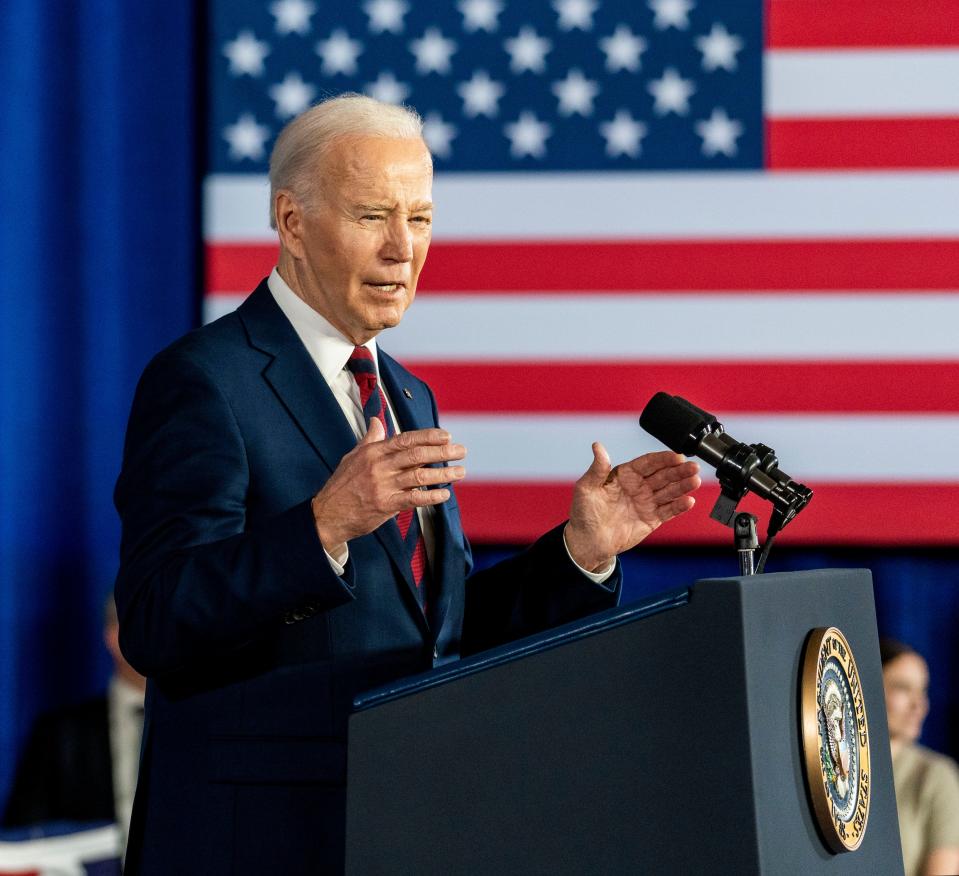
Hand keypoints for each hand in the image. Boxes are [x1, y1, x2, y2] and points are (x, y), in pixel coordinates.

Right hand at [311, 418, 466, 552]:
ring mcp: (382, 486)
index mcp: (373, 452)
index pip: (405, 439)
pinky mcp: (385, 505)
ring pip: (419, 475)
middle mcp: (379, 466)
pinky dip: (431, 496)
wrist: (326, 514)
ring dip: (443, 473)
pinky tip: (445, 494)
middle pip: (416, 454)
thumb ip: (369, 440)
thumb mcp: (352, 457)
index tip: (446, 435)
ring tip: (460, 471)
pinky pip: (413, 499)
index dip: (428, 436)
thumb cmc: (341, 485)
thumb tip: (377, 421)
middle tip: (460, 451)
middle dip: (442, 451)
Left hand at [564, 445, 699, 571]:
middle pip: (663, 475)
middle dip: (678, 470)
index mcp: (625, 474)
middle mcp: (639, 486)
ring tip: (695, 481)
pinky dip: (679, 506)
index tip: (676, 456)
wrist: (587, 542)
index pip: (647, 463)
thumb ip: (597, 468)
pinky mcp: (651, 519)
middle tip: (693, 466)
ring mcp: (646, 502)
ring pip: (669, 491)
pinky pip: (668, 511)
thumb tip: (597, 446)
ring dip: (683, 486)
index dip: (662, 459)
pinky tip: (689, 501)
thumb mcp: (587, 488)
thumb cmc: (584, 513)